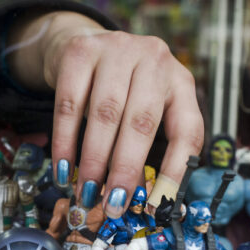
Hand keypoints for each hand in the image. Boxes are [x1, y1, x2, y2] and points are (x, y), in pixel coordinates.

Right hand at [12, 12, 203, 212]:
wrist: (85, 43)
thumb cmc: (122, 90)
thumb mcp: (145, 111)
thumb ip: (147, 150)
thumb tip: (138, 200)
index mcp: (181, 82)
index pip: (187, 130)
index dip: (175, 170)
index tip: (157, 205)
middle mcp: (155, 60)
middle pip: (142, 122)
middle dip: (125, 169)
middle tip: (112, 204)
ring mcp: (118, 49)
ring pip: (106, 113)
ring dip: (93, 160)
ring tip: (86, 192)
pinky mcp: (81, 50)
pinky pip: (70, 104)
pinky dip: (65, 141)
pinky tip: (63, 168)